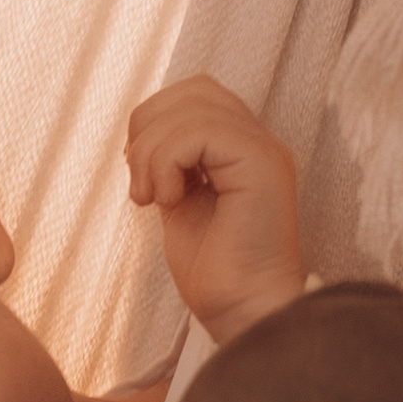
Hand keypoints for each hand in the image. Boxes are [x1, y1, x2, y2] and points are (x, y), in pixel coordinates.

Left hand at [125, 75, 307, 342]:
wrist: (242, 312)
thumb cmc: (214, 273)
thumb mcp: (180, 203)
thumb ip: (169, 164)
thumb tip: (139, 138)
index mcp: (240, 149)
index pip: (195, 94)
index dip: (154, 121)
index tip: (141, 176)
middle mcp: (258, 142)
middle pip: (193, 89)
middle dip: (148, 129)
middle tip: (141, 186)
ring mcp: (263, 150)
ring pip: (192, 107)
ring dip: (152, 153)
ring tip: (152, 199)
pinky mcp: (262, 164)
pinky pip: (199, 132)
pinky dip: (167, 163)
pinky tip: (170, 202)